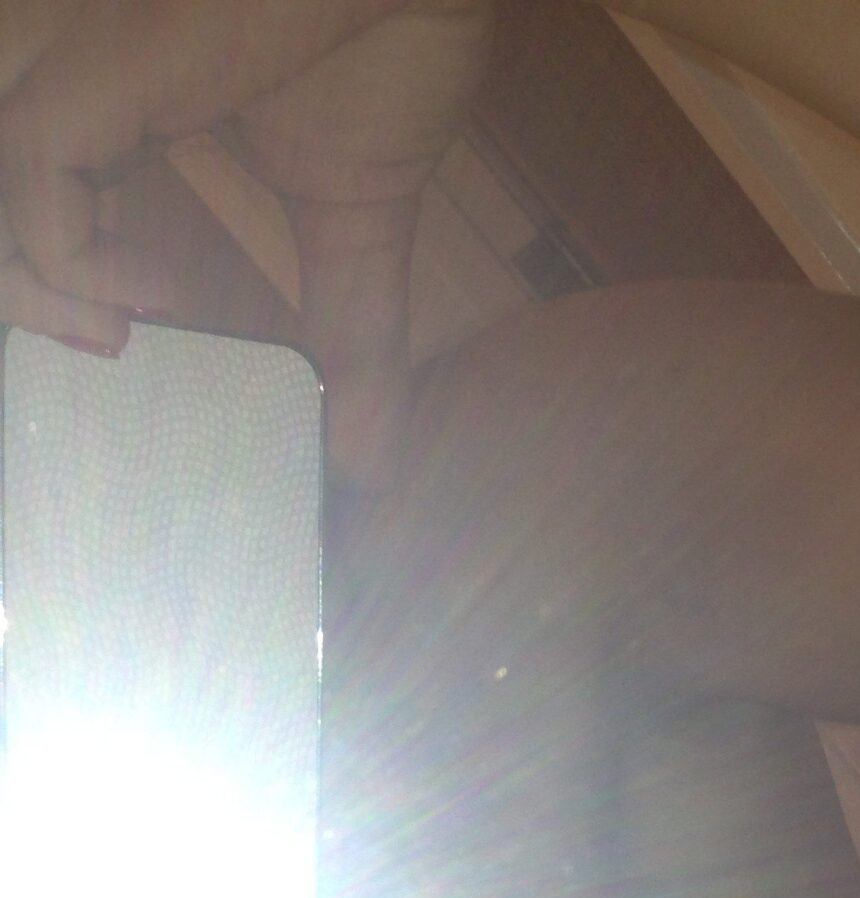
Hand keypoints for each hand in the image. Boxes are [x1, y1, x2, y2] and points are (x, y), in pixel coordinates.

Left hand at [0, 1, 491, 483]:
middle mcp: (90, 66)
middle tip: (102, 347)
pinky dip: (70, 260)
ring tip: (113, 335)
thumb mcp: (360, 223)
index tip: (126, 332)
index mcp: (129, 88)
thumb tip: (373, 463)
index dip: (51, 265)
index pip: (39, 178)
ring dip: (29, 283)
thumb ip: (355, 335)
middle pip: (3, 185)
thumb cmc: (394, 47)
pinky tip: (148, 295)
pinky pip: (34, 171)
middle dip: (25, 284)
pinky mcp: (112, 63)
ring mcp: (91, 58)